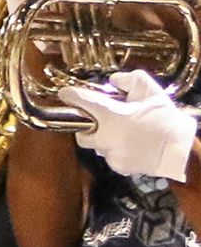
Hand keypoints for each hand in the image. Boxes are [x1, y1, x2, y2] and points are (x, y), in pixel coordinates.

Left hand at [60, 69, 197, 182]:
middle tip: (100, 120)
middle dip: (86, 125)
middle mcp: (105, 137)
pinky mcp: (118, 167)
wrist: (181, 150)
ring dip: (103, 139)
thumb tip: (114, 80)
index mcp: (110, 115)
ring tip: (123, 133)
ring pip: (96, 146)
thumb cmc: (166, 120)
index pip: (80, 102)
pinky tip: (131, 145)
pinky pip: (109, 157)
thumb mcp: (151, 91)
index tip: (67, 94)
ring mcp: (111, 154)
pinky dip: (116, 151)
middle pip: (80, 131)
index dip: (70, 96)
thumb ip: (130, 79)